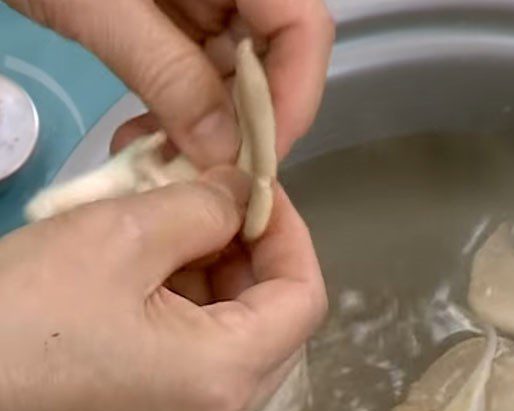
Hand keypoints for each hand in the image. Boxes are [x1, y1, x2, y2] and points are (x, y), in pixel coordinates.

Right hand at [0, 169, 326, 410]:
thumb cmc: (21, 308)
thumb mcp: (118, 234)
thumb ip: (204, 208)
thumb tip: (244, 196)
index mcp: (224, 379)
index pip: (304, 300)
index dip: (290, 237)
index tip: (257, 192)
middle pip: (277, 332)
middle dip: (253, 264)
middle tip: (212, 212)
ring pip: (240, 357)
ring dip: (220, 295)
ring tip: (172, 245)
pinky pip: (202, 384)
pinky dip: (194, 332)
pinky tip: (150, 294)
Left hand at [10, 0, 333, 164]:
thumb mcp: (99, 6)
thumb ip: (168, 75)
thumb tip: (223, 154)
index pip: (303, 28)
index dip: (293, 97)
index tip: (258, 160)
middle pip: (277, 56)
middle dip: (249, 123)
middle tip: (216, 178)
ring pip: (240, 72)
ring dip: (213, 126)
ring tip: (177, 166)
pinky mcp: (179, 13)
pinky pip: (201, 70)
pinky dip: (183, 108)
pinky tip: (156, 138)